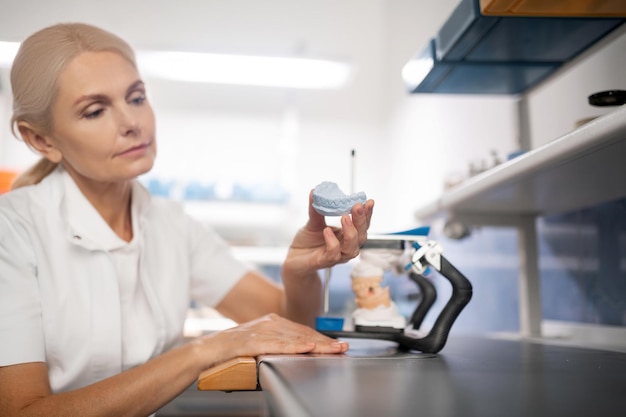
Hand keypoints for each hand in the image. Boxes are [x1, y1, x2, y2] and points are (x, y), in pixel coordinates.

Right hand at [197, 313, 348, 365]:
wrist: (208, 350)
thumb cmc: (233, 350)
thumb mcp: (260, 343)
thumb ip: (278, 344)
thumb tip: (300, 349)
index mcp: (273, 322)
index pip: (303, 331)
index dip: (322, 338)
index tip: (338, 345)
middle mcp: (270, 323)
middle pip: (303, 333)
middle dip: (325, 342)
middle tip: (343, 348)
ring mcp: (261, 331)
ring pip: (295, 338)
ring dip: (316, 344)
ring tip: (333, 349)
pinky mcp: (253, 341)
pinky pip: (277, 344)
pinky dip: (294, 346)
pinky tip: (307, 347)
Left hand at [283, 191, 373, 276]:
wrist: (294, 259)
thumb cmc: (307, 242)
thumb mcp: (313, 222)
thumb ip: (316, 208)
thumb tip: (315, 191)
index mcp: (346, 235)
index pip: (362, 225)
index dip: (367, 214)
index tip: (369, 201)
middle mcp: (346, 247)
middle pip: (361, 236)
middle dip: (361, 220)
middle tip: (358, 206)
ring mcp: (337, 256)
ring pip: (352, 249)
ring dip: (351, 232)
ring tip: (345, 217)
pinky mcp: (324, 262)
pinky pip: (333, 254)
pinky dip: (332, 242)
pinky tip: (327, 231)